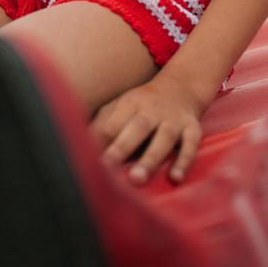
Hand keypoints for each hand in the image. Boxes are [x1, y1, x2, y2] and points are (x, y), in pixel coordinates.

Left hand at [89, 72, 204, 186]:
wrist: (181, 86)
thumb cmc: (142, 105)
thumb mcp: (120, 107)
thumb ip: (101, 125)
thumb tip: (75, 145)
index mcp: (130, 104)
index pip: (112, 123)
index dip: (100, 143)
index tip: (87, 162)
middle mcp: (152, 110)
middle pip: (137, 127)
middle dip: (122, 147)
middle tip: (107, 168)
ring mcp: (173, 119)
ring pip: (164, 137)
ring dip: (151, 159)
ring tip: (137, 180)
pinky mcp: (192, 128)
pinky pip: (191, 144)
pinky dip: (184, 160)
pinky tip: (176, 179)